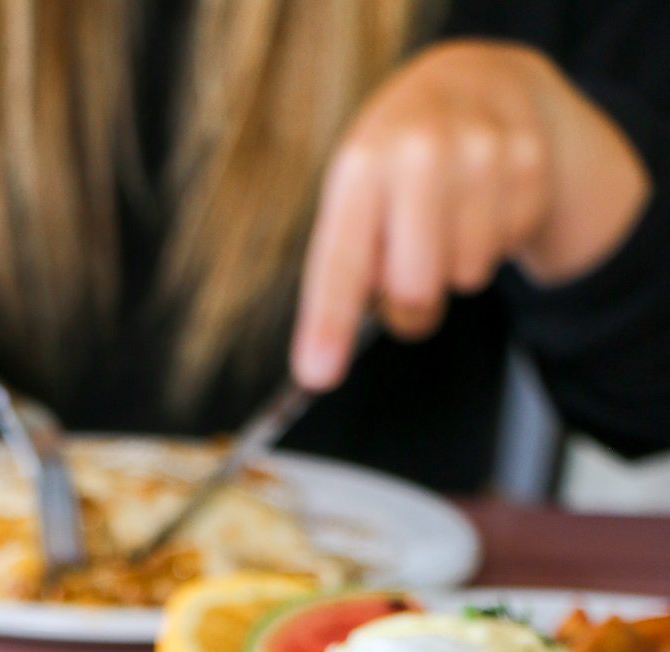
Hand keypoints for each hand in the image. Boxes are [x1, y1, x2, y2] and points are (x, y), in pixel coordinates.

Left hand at [291, 41, 651, 389]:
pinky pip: (508, 249)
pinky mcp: (530, 163)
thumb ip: (345, 269)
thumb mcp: (357, 196)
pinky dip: (495, 238)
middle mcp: (419, 152)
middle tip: (409, 265)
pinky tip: (484, 198)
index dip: (329, 321)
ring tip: (449, 214)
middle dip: (410, 301)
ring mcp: (481, 152)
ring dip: (456, 264)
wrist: (476, 81)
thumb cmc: (397, 163)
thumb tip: (322, 361)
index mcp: (361, 166)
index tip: (317, 374)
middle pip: (415, 289)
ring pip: (468, 275)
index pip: (342, 261)